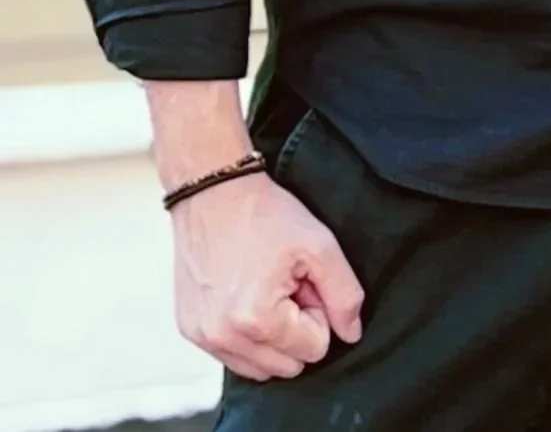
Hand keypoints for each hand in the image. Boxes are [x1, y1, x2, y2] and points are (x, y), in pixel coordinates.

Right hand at [171, 170, 364, 380]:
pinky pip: (233, 357)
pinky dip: (248, 336)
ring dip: (273, 336)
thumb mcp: (320, 245)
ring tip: (268, 289)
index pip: (315, 349)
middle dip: (297, 328)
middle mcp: (223, 339)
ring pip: (260, 368)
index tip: (304, 280)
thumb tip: (352, 334)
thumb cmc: (267, 215)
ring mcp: (202, 338)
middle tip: (288, 284)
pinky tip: (247, 296)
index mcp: (257, 320)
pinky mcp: (189, 331)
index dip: (319, 311)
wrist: (213, 192)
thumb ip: (345, 294)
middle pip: (287, 366)